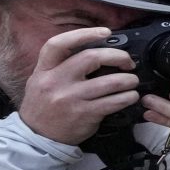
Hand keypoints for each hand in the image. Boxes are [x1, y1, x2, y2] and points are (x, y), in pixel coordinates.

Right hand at [16, 26, 139, 146]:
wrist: (37, 137)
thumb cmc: (44, 106)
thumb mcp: (41, 81)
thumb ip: (60, 65)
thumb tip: (94, 51)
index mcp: (44, 70)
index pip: (58, 44)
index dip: (83, 34)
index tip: (105, 32)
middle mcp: (55, 81)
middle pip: (91, 58)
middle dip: (117, 56)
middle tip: (128, 62)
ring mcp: (70, 98)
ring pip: (108, 82)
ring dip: (128, 80)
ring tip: (132, 81)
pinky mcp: (84, 114)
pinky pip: (113, 102)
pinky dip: (127, 97)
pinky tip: (130, 96)